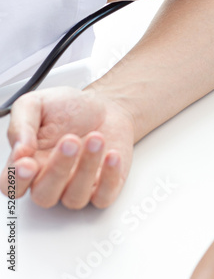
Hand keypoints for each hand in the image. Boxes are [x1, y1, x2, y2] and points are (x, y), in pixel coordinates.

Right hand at [0, 87, 133, 208]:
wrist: (104, 107)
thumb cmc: (68, 108)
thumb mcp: (37, 104)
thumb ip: (21, 125)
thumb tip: (19, 151)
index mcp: (30, 163)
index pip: (12, 185)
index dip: (17, 180)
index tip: (28, 162)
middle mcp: (51, 180)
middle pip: (45, 195)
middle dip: (58, 169)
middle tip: (71, 140)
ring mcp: (78, 186)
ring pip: (75, 197)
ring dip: (87, 168)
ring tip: (96, 138)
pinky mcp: (104, 186)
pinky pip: (104, 197)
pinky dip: (110, 178)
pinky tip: (112, 155)